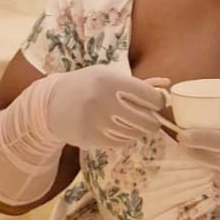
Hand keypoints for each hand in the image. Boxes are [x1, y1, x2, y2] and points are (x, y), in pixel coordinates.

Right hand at [44, 66, 169, 150]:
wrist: (52, 103)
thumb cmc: (87, 85)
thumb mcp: (109, 76)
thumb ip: (139, 83)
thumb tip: (167, 84)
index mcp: (111, 82)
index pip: (150, 97)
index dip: (158, 102)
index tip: (156, 103)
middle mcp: (104, 102)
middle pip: (146, 121)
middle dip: (152, 121)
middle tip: (148, 119)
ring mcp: (97, 123)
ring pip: (135, 134)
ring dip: (137, 130)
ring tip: (128, 121)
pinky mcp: (91, 139)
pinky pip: (120, 143)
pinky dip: (123, 138)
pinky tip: (115, 128)